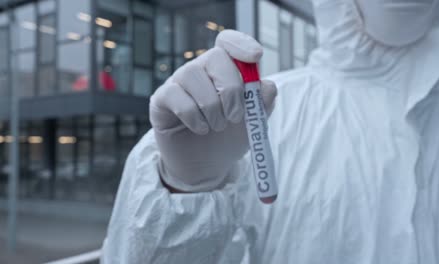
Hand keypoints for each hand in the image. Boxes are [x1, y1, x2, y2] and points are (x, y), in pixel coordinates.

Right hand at [149, 30, 276, 192]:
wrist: (207, 166)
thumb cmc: (229, 138)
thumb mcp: (254, 122)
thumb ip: (263, 102)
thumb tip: (267, 86)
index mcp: (225, 69)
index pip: (229, 42)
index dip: (241, 43)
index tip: (255, 57)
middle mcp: (201, 69)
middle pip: (216, 58)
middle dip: (231, 90)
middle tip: (236, 117)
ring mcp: (179, 82)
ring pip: (194, 76)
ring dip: (212, 108)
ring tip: (217, 126)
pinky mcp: (162, 99)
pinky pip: (176, 96)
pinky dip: (194, 116)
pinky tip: (200, 129)